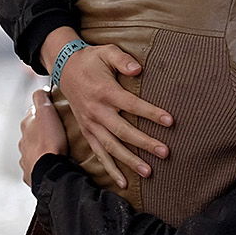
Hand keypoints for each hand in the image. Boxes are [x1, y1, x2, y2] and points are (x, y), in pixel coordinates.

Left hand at [19, 88, 67, 185]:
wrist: (50, 170)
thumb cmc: (50, 141)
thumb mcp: (46, 112)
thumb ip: (41, 98)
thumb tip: (40, 90)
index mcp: (26, 125)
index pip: (33, 112)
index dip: (44, 110)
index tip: (55, 111)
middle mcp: (22, 142)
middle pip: (32, 132)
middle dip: (42, 131)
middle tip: (58, 131)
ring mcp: (25, 158)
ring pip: (33, 150)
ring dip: (41, 148)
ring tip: (56, 149)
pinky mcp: (30, 173)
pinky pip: (35, 166)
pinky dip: (41, 164)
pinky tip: (50, 164)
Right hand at [57, 42, 173, 187]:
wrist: (65, 68)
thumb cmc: (91, 59)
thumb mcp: (106, 51)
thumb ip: (122, 59)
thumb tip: (138, 69)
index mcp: (105, 92)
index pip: (132, 104)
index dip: (151, 113)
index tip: (170, 121)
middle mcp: (97, 112)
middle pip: (123, 131)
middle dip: (145, 143)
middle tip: (165, 152)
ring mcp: (91, 125)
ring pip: (112, 147)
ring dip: (130, 161)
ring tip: (148, 172)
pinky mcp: (88, 132)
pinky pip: (99, 154)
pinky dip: (110, 169)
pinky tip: (124, 183)